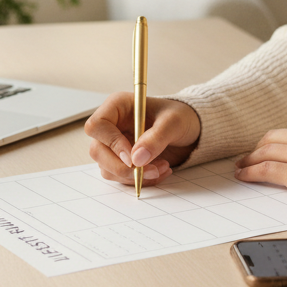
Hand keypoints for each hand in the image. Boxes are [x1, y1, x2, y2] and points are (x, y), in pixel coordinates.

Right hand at [85, 94, 200, 186]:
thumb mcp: (173, 122)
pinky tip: (160, 171)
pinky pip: (121, 177)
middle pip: (97, 151)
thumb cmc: (180, 116)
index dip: (111, 143)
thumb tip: (137, 159)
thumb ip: (156, 138)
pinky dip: (140, 180)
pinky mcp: (122, 160)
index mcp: (117, 106)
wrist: (189, 128)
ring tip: (162, 167)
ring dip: (134, 176)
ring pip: (108, 168)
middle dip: (122, 167)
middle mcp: (112, 125)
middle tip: (150, 171)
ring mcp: (114, 144)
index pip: (97, 126)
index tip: (132, 158)